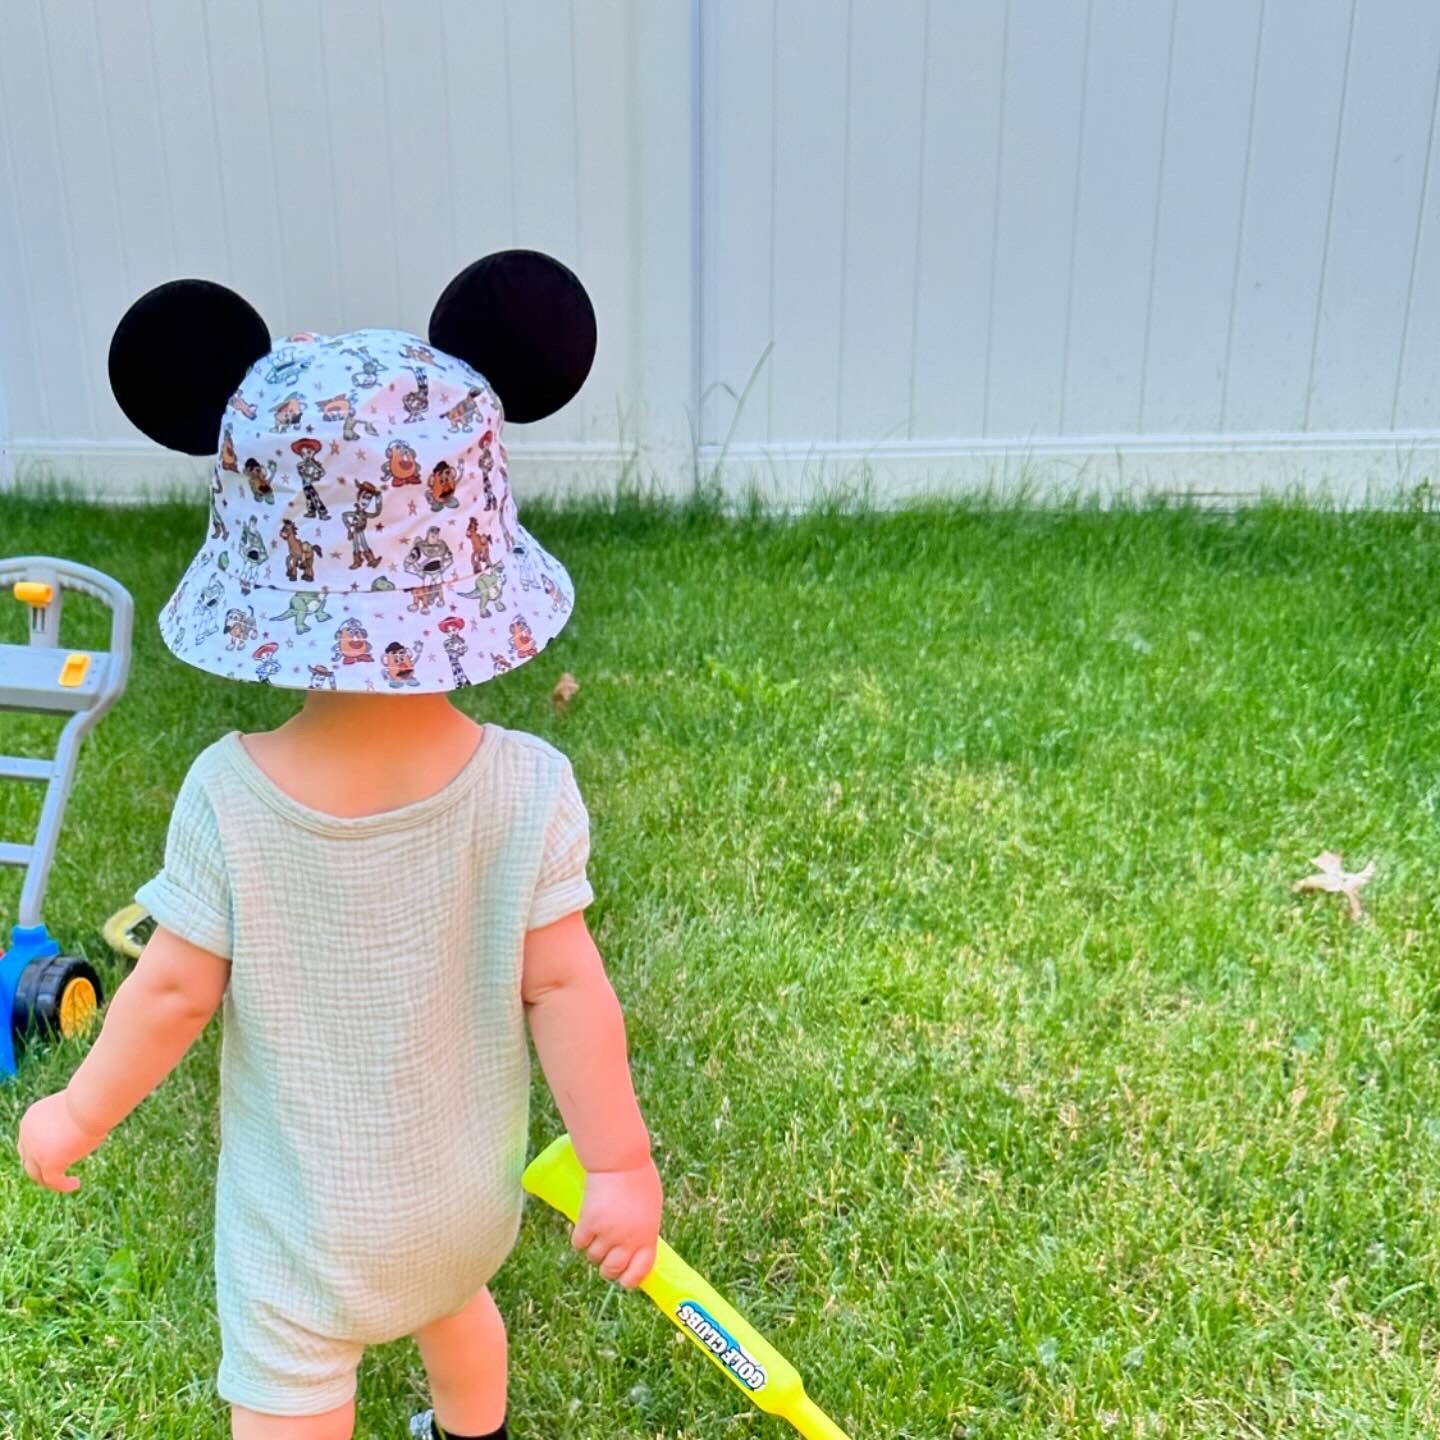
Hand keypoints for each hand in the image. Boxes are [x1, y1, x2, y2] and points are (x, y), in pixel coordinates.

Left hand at [16, 1090, 107, 1192]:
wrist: (90, 1102)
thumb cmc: (90, 1100)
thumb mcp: (74, 1110)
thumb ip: (69, 1122)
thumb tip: (79, 1132)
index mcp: (31, 1119)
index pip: (29, 1141)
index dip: (40, 1151)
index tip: (59, 1154)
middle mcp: (27, 1136)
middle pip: (28, 1159)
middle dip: (41, 1167)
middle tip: (58, 1173)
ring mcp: (35, 1150)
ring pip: (36, 1173)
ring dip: (51, 1180)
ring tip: (70, 1182)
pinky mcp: (48, 1162)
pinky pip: (52, 1180)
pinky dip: (63, 1185)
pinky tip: (75, 1184)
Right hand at [572, 1156, 662, 1288]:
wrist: (619, 1160)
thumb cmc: (639, 1177)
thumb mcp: (651, 1207)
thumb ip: (645, 1228)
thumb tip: (636, 1245)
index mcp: (648, 1236)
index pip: (640, 1272)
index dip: (630, 1280)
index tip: (624, 1278)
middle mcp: (628, 1240)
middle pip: (612, 1270)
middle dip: (608, 1269)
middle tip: (605, 1258)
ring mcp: (607, 1233)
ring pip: (594, 1258)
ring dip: (593, 1251)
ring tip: (596, 1236)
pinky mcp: (588, 1223)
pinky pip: (579, 1244)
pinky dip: (580, 1240)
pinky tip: (584, 1231)